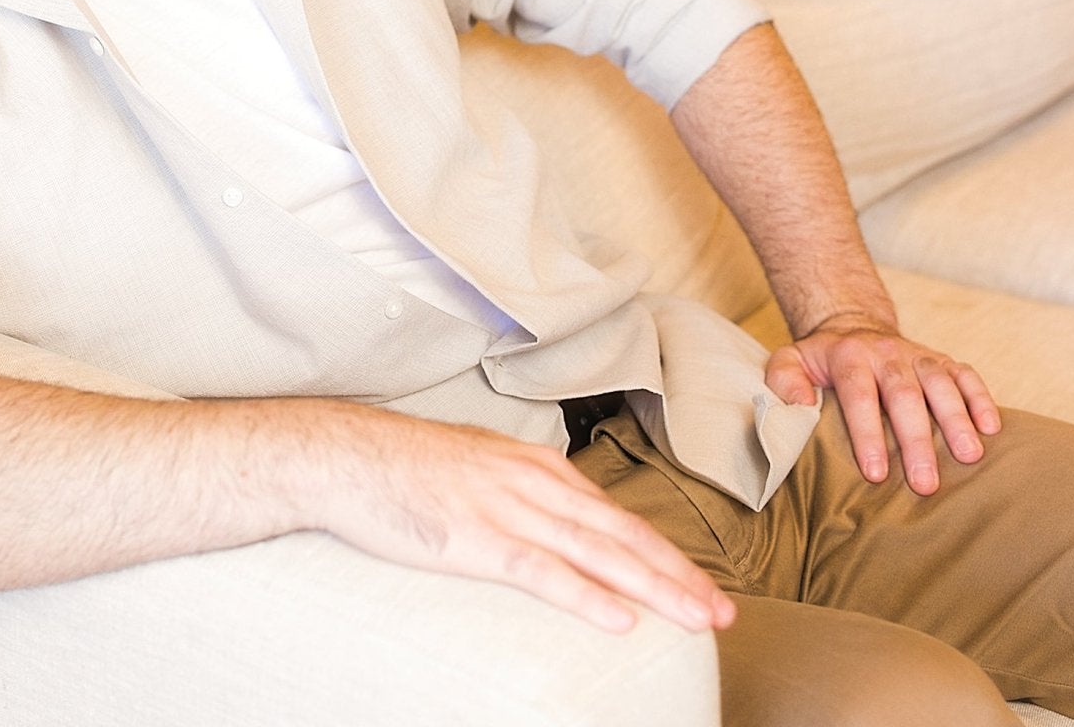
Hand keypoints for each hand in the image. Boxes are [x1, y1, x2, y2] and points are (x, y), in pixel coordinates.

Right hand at [304, 402, 734, 636]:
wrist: (349, 455)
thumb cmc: (407, 467)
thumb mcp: (479, 468)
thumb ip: (522, 491)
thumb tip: (557, 520)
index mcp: (537, 465)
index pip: (616, 517)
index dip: (664, 554)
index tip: (701, 586)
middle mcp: (534, 482)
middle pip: (622, 535)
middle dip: (678, 577)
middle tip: (724, 613)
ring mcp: (508, 509)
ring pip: (599, 553)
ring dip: (655, 589)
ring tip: (698, 619)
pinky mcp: (478, 539)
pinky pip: (543, 572)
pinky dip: (587, 596)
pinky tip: (621, 619)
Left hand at [765, 315, 1000, 495]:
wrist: (854, 326)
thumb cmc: (823, 360)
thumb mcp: (791, 361)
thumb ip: (784, 380)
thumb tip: (798, 405)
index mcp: (848, 356)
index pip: (859, 394)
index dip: (867, 433)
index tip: (876, 473)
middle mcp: (886, 352)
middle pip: (904, 393)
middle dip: (916, 439)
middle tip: (925, 483)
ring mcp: (918, 355)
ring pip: (940, 382)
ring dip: (956, 419)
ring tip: (970, 457)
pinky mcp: (942, 360)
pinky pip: (966, 375)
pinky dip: (981, 398)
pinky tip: (992, 429)